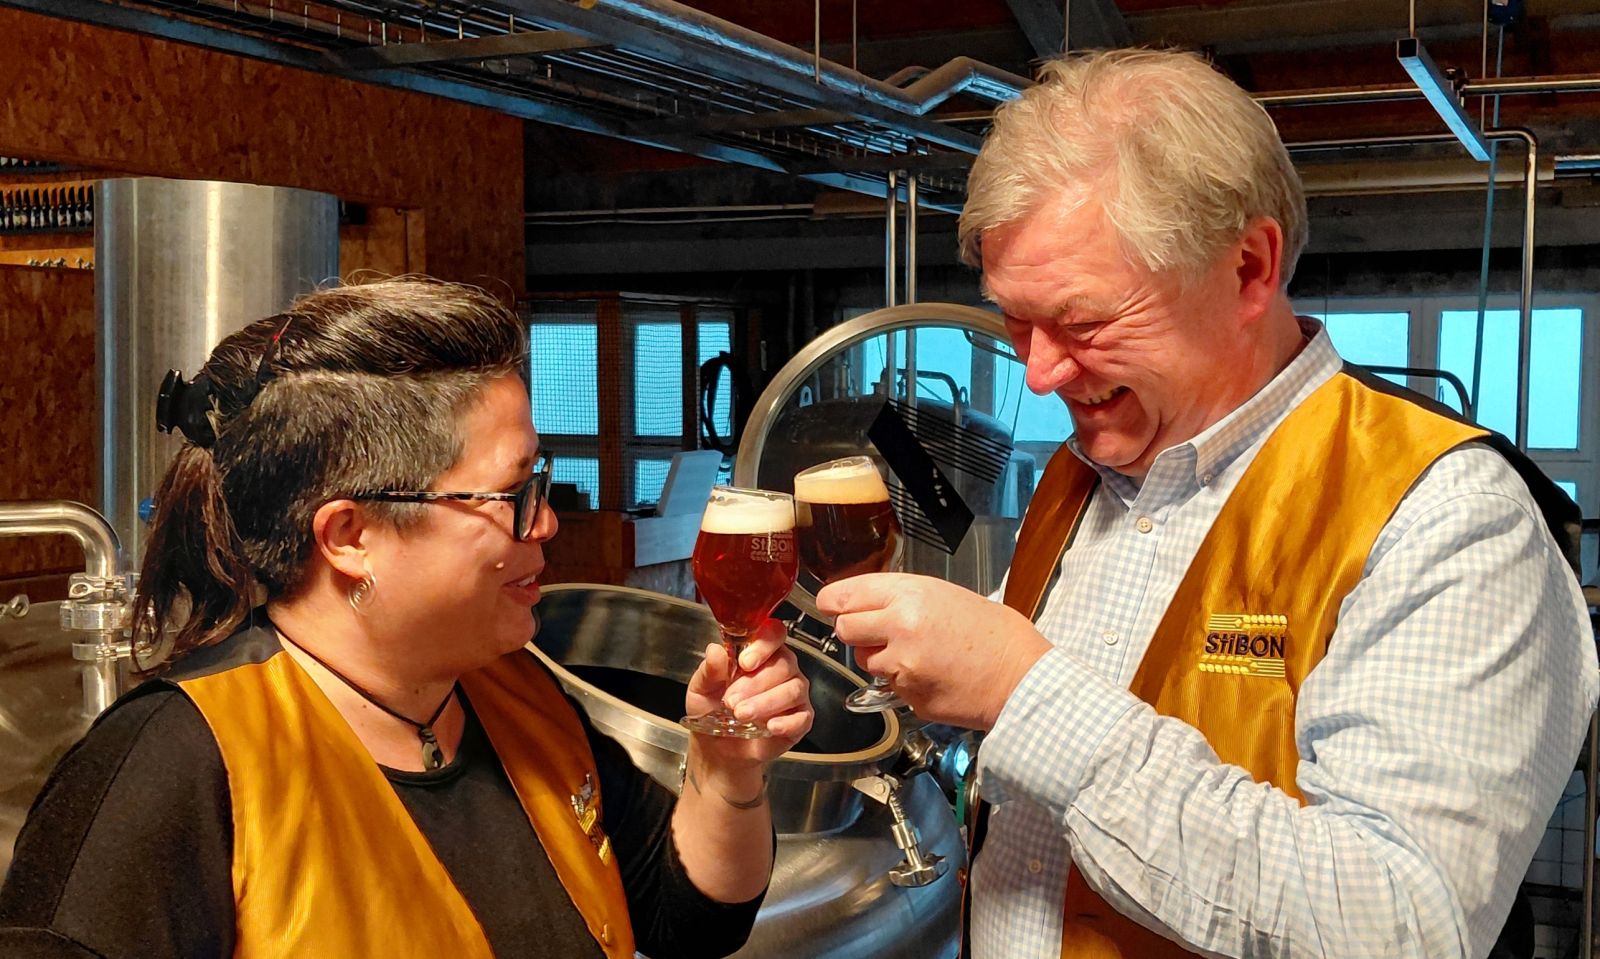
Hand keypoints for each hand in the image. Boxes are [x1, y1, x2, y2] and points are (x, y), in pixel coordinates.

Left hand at [686, 618, 813, 771]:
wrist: (717, 748)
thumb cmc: (711, 712)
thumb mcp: (700, 689)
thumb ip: (709, 670)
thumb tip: (715, 650)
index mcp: (759, 652)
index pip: (773, 633)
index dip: (763, 644)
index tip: (745, 663)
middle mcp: (782, 668)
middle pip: (784, 663)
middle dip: (755, 683)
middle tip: (732, 700)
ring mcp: (794, 693)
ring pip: (793, 689)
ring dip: (765, 702)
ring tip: (741, 715)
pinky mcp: (800, 719)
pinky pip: (802, 717)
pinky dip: (786, 722)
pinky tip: (769, 726)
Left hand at [818, 573, 1052, 729]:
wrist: (1022, 678)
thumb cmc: (995, 633)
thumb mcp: (947, 595)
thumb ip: (903, 597)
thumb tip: (868, 601)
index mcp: (910, 597)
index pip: (845, 596)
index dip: (834, 601)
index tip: (831, 604)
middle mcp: (899, 630)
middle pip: (845, 629)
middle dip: (856, 630)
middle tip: (877, 629)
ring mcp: (902, 668)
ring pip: (865, 661)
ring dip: (879, 657)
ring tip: (916, 653)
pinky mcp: (908, 697)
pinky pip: (890, 686)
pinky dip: (902, 681)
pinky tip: (931, 674)